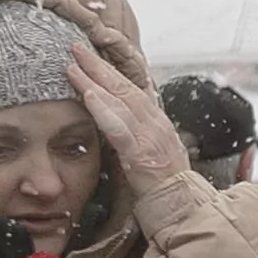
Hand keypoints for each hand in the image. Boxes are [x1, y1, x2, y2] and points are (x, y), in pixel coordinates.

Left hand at [60, 32, 188, 188]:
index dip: (112, 72)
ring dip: (95, 81)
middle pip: (125, 88)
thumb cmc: (167, 186)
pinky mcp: (141, 154)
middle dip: (100, 67)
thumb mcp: (157, 152)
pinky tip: (88, 95)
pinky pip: (120, 128)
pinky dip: (104, 109)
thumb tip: (121, 123)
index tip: (92, 58)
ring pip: (121, 101)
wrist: (183, 208)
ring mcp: (150, 137)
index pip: (133, 91)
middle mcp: (156, 124)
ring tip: (74, 66)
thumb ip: (140, 135)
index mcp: (158, 123)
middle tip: (77, 49)